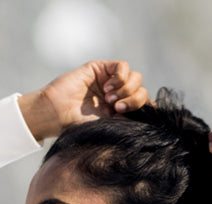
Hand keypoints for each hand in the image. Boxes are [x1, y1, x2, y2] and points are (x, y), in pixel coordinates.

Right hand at [18, 60, 148, 142]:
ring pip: (135, 77)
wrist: (58, 115)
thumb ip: (129, 122)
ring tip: (110, 100)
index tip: (146, 117)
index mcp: (121, 112)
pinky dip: (120, 78)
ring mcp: (110, 81)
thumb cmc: (79, 126)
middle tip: (117, 109)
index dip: (148, 108)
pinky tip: (107, 88)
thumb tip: (153, 119)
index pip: (144, 105)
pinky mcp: (101, 68)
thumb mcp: (110, 127)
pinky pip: (122, 67)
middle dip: (134, 100)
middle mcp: (117, 95)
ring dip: (126, 89)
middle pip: (142, 90)